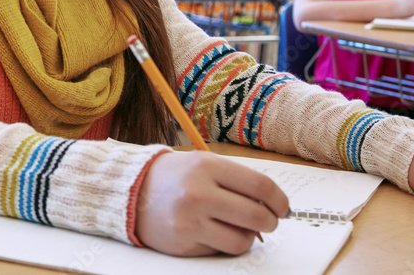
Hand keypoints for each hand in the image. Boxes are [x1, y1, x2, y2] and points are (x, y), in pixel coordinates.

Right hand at [135, 151, 288, 255]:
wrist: (130, 191)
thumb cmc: (174, 176)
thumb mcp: (203, 164)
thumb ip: (236, 180)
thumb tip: (272, 206)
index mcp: (206, 166)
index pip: (260, 186)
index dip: (280, 201)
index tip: (283, 207)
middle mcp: (198, 193)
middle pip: (257, 216)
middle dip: (270, 222)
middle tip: (268, 221)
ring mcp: (191, 221)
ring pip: (243, 240)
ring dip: (248, 236)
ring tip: (238, 227)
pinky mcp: (184, 243)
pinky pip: (221, 250)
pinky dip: (225, 243)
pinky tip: (215, 231)